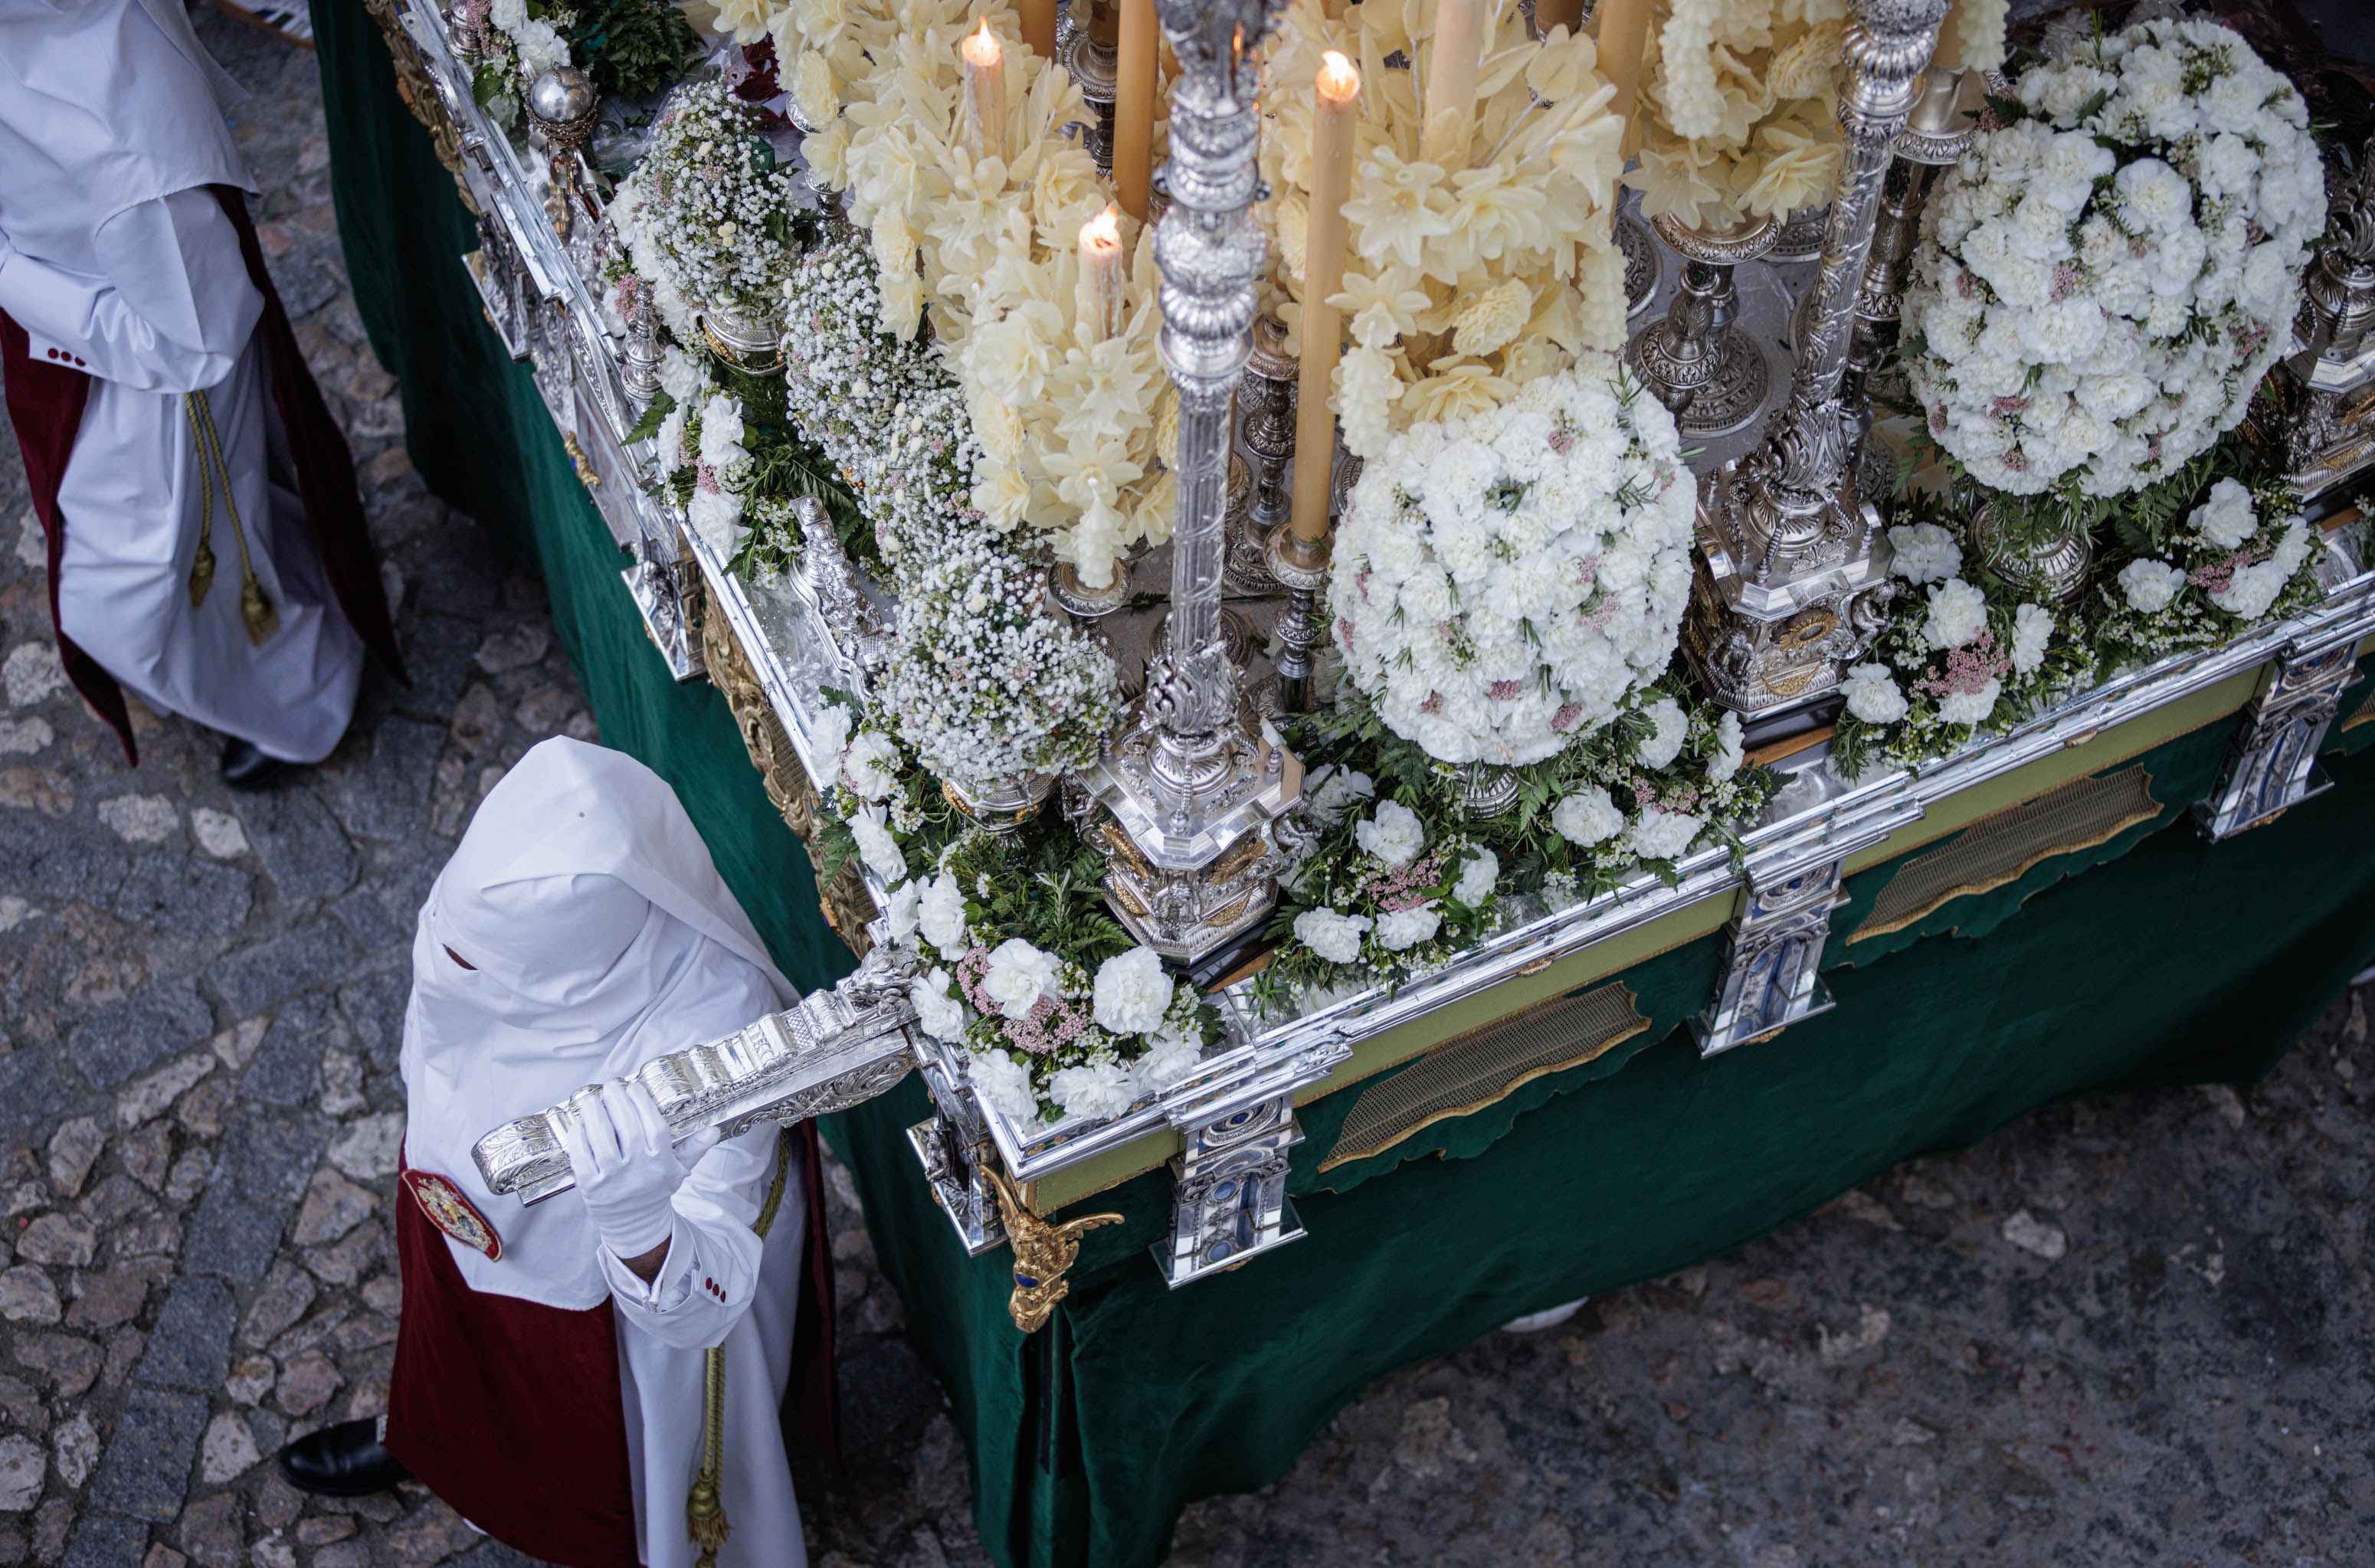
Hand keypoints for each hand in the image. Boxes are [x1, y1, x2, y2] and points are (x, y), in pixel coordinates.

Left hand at [556, 1082, 721, 1259]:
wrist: (635, 1224)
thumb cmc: (655, 1189)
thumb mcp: (679, 1170)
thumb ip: (695, 1148)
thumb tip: (713, 1129)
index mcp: (661, 1162)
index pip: (654, 1127)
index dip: (642, 1103)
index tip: (634, 1086)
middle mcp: (637, 1169)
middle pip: (627, 1128)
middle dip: (617, 1101)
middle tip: (611, 1086)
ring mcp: (612, 1178)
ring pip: (601, 1139)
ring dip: (594, 1114)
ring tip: (592, 1100)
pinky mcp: (590, 1186)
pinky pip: (581, 1155)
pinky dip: (578, 1136)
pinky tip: (580, 1123)